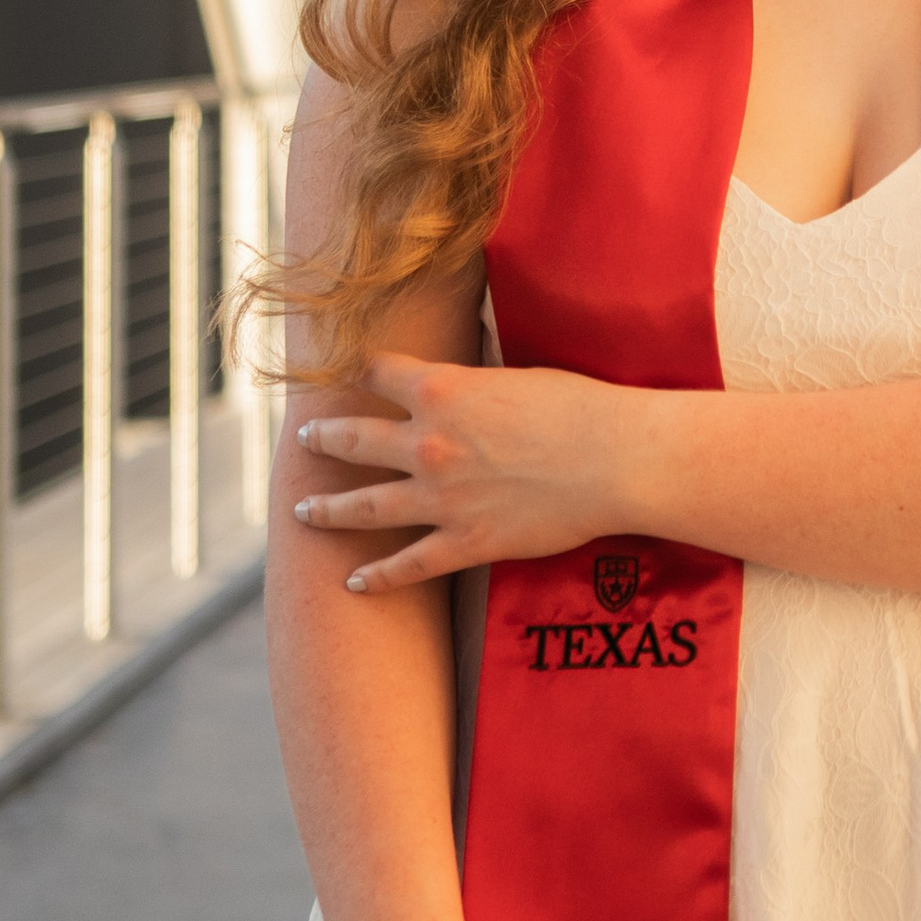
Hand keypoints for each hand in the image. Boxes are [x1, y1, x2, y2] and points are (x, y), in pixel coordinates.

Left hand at [291, 352, 629, 586]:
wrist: (616, 460)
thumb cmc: (581, 406)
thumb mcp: (519, 371)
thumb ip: (479, 369)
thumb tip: (469, 338)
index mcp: (442, 389)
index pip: (379, 372)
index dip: (359, 370)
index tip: (344, 373)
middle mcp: (428, 442)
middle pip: (355, 439)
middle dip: (325, 438)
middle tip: (304, 439)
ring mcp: (441, 497)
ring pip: (364, 506)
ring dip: (328, 508)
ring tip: (304, 510)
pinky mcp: (465, 542)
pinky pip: (408, 564)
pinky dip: (378, 576)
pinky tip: (354, 582)